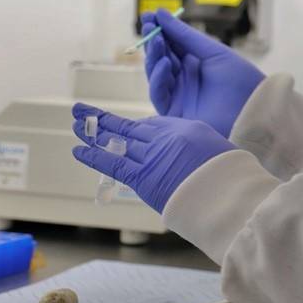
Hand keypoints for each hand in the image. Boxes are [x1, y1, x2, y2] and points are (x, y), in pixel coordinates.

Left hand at [71, 103, 235, 212]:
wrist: (226, 192)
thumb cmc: (228, 173)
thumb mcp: (215, 147)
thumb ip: (194, 144)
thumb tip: (183, 152)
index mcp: (183, 127)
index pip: (152, 123)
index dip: (136, 125)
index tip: (124, 127)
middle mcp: (163, 138)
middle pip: (127, 127)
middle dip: (103, 119)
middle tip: (82, 111)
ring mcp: (151, 157)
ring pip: (116, 141)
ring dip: (92, 132)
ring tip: (75, 123)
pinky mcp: (142, 177)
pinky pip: (112, 163)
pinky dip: (93, 156)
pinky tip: (78, 150)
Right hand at [140, 9, 264, 138]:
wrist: (252, 108)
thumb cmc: (240, 79)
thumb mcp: (213, 52)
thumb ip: (185, 35)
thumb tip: (161, 13)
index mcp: (194, 62)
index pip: (170, 44)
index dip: (159, 29)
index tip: (149, 14)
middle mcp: (183, 78)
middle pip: (160, 57)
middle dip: (153, 40)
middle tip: (147, 24)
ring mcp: (177, 95)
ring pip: (156, 74)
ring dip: (154, 56)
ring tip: (157, 40)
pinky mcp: (174, 112)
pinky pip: (159, 93)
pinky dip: (159, 78)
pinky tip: (165, 63)